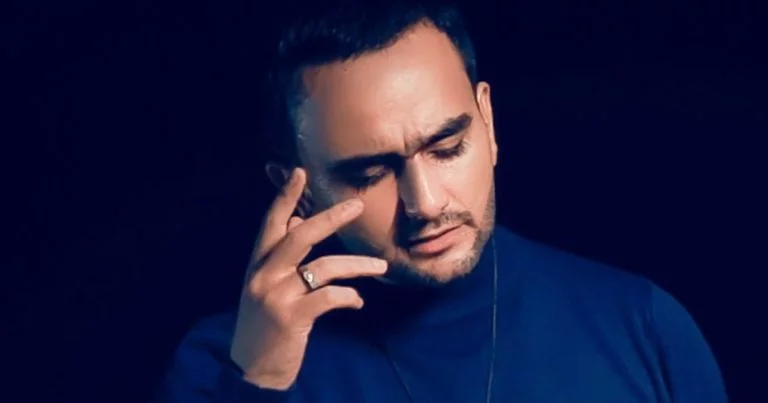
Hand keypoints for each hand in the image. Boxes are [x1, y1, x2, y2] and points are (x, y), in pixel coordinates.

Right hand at [229, 168, 386, 389]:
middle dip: (330, 218)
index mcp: (257, 265)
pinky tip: (358, 302)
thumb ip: (278, 256)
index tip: (300, 172)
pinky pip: (329, 297)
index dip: (285, 198)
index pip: (271, 224)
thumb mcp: (265, 287)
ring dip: (357, 265)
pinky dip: (349, 296)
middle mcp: (263, 276)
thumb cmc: (264, 325)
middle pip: (299, 237)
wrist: (252, 370)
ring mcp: (276, 297)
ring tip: (380, 266)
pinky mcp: (291, 318)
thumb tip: (293, 222)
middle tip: (356, 205)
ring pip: (324, 267)